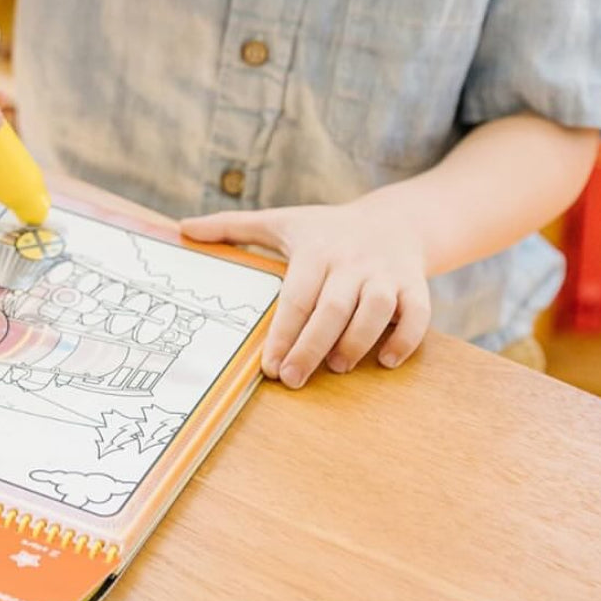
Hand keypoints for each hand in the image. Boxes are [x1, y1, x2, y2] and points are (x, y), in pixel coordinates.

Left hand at [179, 202, 431, 387]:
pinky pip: (418, 315)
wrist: (396, 220)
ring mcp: (386, 273)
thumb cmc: (326, 230)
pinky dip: (405, 339)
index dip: (283, 333)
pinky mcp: (416, 286)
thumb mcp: (280, 222)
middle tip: (292, 379)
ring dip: (356, 343)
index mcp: (316, 249)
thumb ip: (232, 227)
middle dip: (311, 348)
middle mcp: (352, 261)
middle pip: (332, 309)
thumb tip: (182, 227)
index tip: (267, 366)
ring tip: (336, 367)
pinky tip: (385, 361)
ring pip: (375, 311)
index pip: (297, 296)